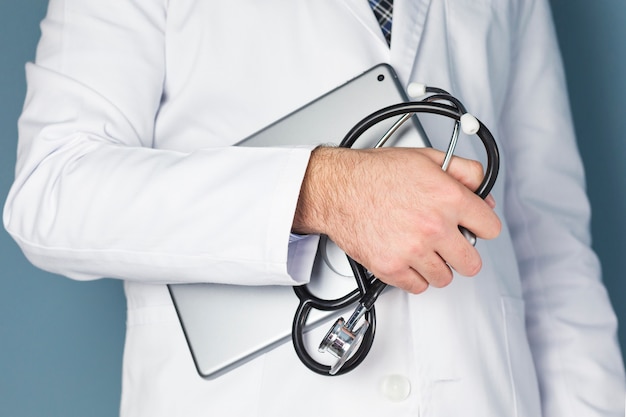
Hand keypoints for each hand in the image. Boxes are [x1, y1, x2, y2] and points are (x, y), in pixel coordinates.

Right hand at [292, 146, 500, 293]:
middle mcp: (433, 227)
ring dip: (437, 266)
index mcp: (448, 198)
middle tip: (449, 244)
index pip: (491, 228)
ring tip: (423, 250)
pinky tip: (407, 258)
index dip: (482, 226)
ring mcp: (412, 251)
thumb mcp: (427, 158)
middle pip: (472, 262)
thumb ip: (464, 171)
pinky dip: (414, 277)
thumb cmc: (375, 174)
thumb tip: (484, 193)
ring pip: (445, 278)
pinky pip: (418, 287)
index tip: (473, 227)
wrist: (337, 189)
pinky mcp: (391, 268)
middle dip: (462, 252)